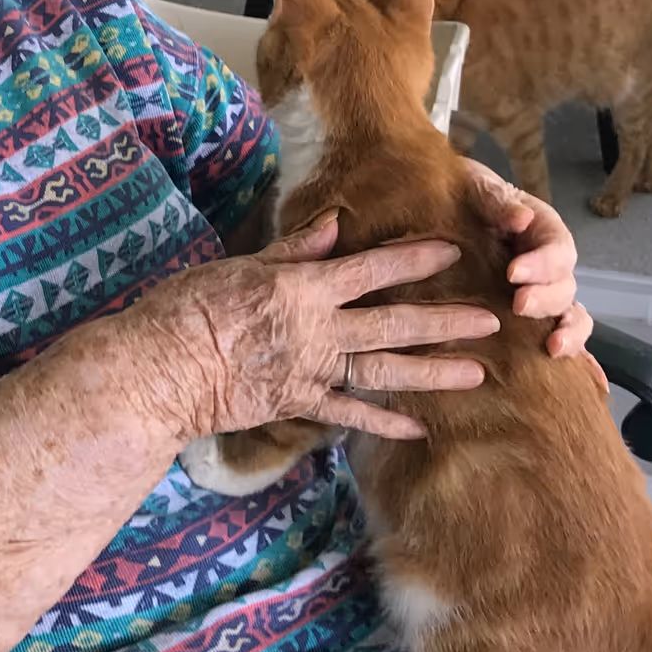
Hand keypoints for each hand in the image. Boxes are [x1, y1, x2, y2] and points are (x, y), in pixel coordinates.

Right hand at [155, 216, 494, 443]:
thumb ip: (291, 251)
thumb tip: (334, 225)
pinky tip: (418, 426)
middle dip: (445, 321)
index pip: (371, 269)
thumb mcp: (239, 265)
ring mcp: (312, 372)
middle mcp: (318, 330)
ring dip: (432, 371)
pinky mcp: (298, 405)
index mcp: (304, 287)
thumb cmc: (189, 307)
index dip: (414, 259)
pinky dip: (384, 421)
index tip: (453, 252)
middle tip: (490, 320)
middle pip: (393, 323)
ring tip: (475, 373)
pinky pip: (349, 414)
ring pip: (384, 371)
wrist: (161, 370)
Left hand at [459, 163, 597, 373]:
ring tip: (552, 347)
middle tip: (519, 304)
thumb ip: (497, 200)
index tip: (513, 273)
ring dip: (568, 332)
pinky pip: (562, 337)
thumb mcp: (475, 186)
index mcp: (542, 230)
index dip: (543, 263)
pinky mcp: (532, 317)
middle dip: (546, 299)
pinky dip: (579, 358)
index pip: (558, 248)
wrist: (445, 209)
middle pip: (565, 285)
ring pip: (570, 314)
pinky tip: (583, 380)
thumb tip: (520, 218)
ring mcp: (543, 293)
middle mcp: (549, 265)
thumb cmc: (463, 196)